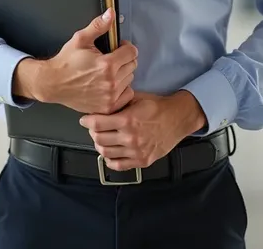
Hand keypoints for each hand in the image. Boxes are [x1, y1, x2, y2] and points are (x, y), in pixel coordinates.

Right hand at [13, 8, 137, 113]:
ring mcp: (110, 97)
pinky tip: (110, 84)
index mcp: (107, 65)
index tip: (118, 47)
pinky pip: (127, 95)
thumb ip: (98, 26)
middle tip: (112, 58)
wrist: (53, 83)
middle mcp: (111, 82)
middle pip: (132, 65)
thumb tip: (111, 12)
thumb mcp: (81, 39)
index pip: (132, 52)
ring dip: (123, 73)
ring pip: (129, 79)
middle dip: (124, 59)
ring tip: (108, 71)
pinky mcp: (107, 107)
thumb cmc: (66, 61)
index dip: (125, 47)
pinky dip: (122, 89)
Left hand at [79, 90, 202, 171]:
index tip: (85, 119)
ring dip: (100, 145)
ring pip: (106, 153)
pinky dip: (110, 159)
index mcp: (128, 120)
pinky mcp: (141, 161)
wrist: (177, 118)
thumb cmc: (157, 106)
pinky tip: (110, 152)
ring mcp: (136, 151)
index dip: (87, 121)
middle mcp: (130, 137)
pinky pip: (119, 165)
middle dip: (92, 132)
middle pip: (99, 139)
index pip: (98, 124)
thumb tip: (101, 105)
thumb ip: (119, 103)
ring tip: (101, 138)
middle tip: (93, 128)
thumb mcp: (136, 98)